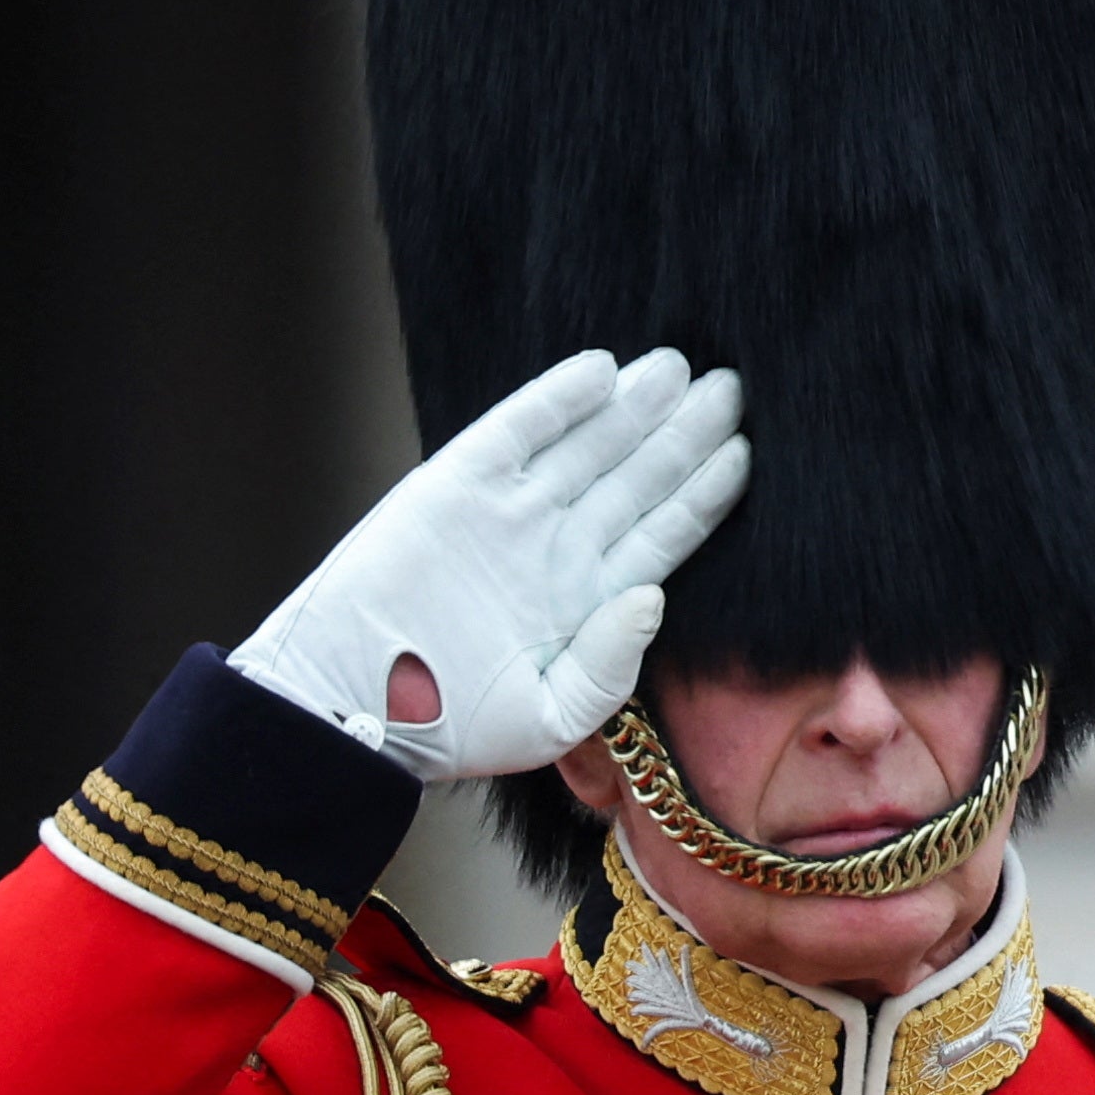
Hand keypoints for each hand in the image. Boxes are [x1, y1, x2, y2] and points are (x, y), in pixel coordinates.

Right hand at [230, 347, 748, 780]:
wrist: (350, 699)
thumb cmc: (448, 725)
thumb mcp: (550, 718)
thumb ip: (609, 667)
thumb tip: (653, 599)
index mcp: (587, 598)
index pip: (662, 533)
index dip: (703, 493)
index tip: (743, 452)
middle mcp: (555, 546)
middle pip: (636, 477)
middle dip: (683, 433)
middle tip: (729, 386)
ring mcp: (509, 510)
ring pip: (588, 445)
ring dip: (634, 407)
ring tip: (682, 369)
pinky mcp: (458, 482)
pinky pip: (519, 428)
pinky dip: (558, 398)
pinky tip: (604, 371)